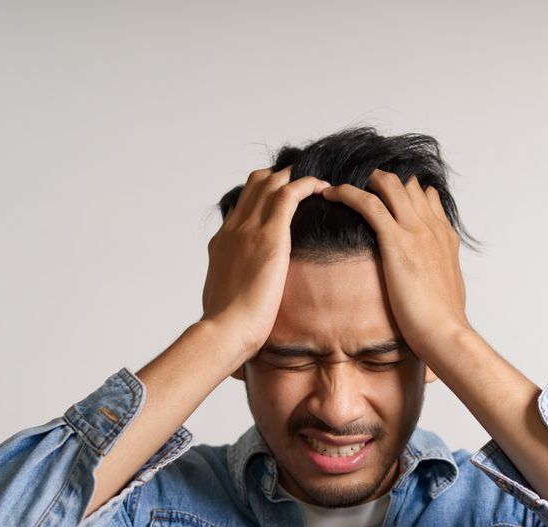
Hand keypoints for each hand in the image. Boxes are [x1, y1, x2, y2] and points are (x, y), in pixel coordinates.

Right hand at [202, 165, 331, 361]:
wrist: (225, 329)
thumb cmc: (227, 325)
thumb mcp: (225, 297)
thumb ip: (235, 286)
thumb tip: (243, 296)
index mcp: (222, 242)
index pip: (243, 205)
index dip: (264, 196)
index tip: (284, 200)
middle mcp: (234, 228)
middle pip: (256, 183)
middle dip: (282, 177)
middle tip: (306, 185)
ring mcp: (249, 228)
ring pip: (271, 181)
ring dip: (296, 176)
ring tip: (320, 183)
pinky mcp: (270, 235)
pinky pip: (290, 192)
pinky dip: (308, 183)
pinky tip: (324, 188)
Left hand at [320, 169, 469, 362]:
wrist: (446, 333)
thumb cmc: (444, 320)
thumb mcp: (447, 285)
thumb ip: (437, 269)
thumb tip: (429, 275)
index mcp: (444, 236)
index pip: (426, 197)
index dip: (404, 192)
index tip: (384, 196)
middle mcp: (432, 227)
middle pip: (407, 184)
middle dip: (381, 180)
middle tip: (357, 187)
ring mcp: (416, 231)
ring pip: (389, 185)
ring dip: (363, 181)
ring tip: (340, 186)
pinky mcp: (397, 241)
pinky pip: (369, 204)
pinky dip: (347, 193)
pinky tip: (331, 193)